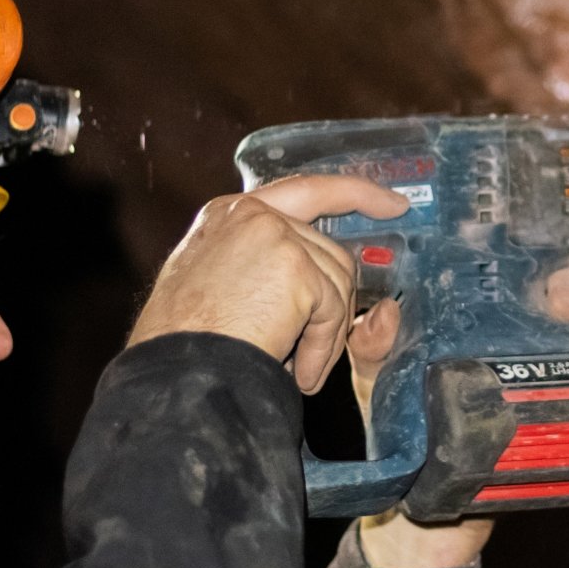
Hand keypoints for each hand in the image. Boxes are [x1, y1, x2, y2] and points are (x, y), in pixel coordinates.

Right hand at [127, 175, 409, 392]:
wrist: (177, 368)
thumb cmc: (184, 343)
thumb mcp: (212, 284)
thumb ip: (254, 264)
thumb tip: (308, 273)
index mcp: (231, 213)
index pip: (304, 191)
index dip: (352, 193)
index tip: (391, 203)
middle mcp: (254, 214)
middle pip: (328, 250)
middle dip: (336, 300)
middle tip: (333, 342)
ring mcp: (276, 236)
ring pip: (336, 283)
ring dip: (326, 334)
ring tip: (300, 368)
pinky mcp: (295, 267)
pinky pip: (333, 312)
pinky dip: (323, 349)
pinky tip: (302, 375)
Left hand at [352, 267, 568, 567]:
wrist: (424, 526)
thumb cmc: (402, 445)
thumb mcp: (382, 389)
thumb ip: (376, 354)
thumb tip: (387, 315)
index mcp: (478, 335)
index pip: (523, 288)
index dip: (546, 277)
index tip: (553, 286)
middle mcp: (519, 355)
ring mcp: (545, 389)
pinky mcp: (562, 428)